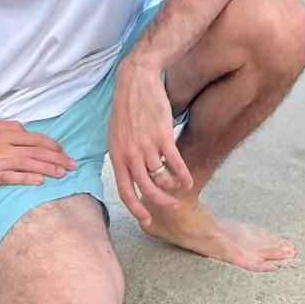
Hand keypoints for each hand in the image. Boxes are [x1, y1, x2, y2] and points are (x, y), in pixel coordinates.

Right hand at [0, 120, 75, 195]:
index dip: (53, 146)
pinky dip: (27, 178)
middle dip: (57, 158)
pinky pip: (13, 177)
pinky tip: (40, 181)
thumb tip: (25, 130)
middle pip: (37, 151)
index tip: (65, 154)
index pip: (36, 139)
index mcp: (6, 134)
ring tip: (62, 174)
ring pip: (29, 163)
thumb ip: (9, 127)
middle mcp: (4, 146)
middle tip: (72, 166)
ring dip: (47, 169)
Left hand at [108, 56, 192, 228]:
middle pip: (146, 189)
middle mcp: (130, 154)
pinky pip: (175, 163)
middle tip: (171, 206)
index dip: (135, 209)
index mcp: (117, 156)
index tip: (146, 221)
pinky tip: (188, 181)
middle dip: (160, 202)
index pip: (125, 191)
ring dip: (172, 185)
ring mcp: (147, 146)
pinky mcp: (162, 136)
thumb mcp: (116, 135)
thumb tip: (131, 176)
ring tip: (178, 186)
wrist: (136, 82)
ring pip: (162, 177)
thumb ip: (123, 157)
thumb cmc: (126, 109)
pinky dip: (183, 175)